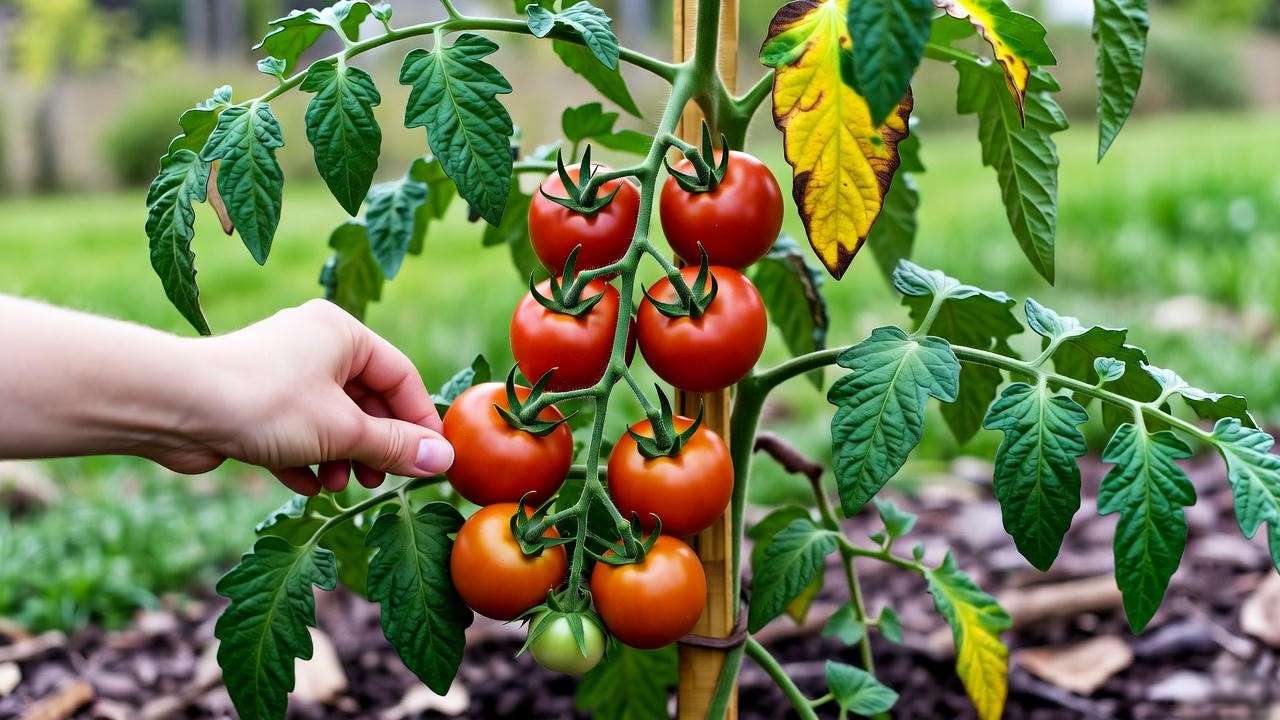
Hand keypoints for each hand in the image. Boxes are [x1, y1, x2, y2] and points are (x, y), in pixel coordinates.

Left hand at [163, 300, 452, 494]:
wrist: (173, 406)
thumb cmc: (265, 404)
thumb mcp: (342, 430)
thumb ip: (395, 446)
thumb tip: (442, 461)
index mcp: (342, 333)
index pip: (401, 376)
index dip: (418, 421)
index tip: (429, 462)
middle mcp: (315, 345)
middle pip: (367, 400)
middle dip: (374, 445)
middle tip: (381, 480)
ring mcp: (284, 374)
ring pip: (332, 420)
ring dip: (341, 457)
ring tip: (338, 484)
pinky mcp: (256, 402)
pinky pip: (298, 431)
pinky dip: (307, 458)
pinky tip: (306, 484)